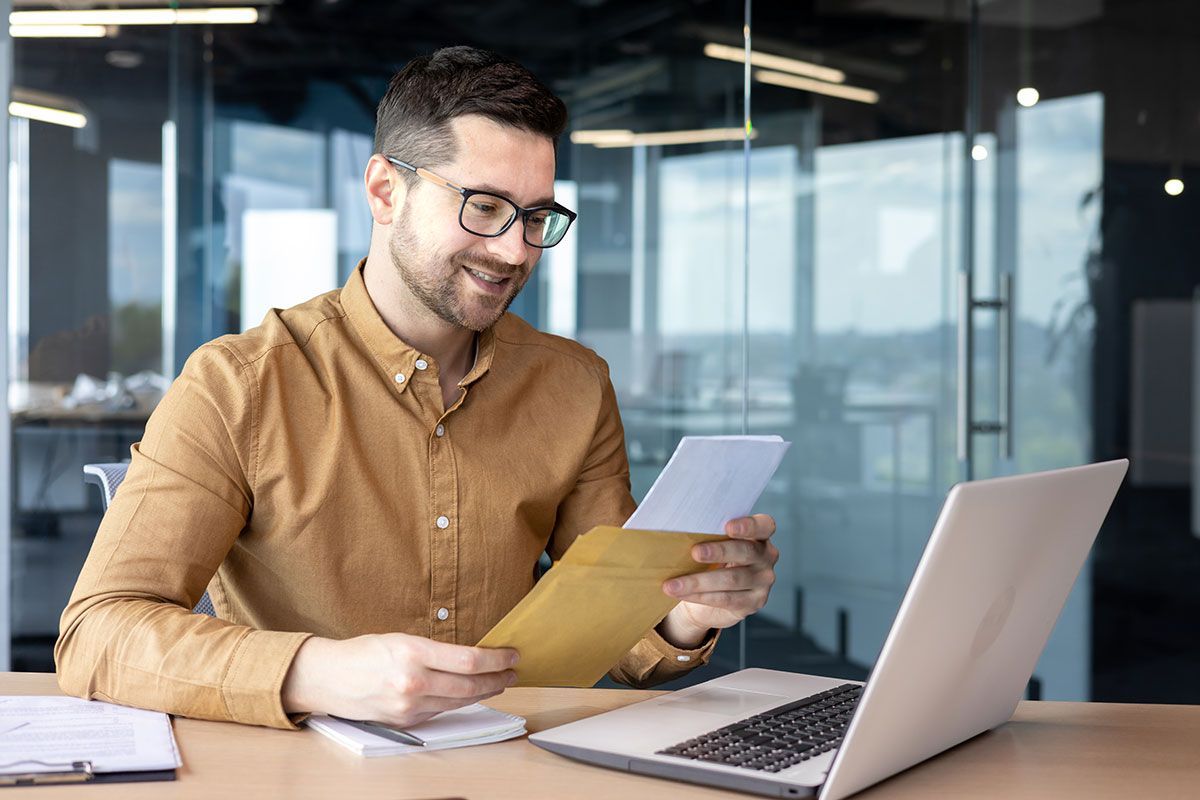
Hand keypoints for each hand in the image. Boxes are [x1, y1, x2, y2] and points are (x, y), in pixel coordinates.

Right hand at [281, 632, 517, 726]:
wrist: (329, 678)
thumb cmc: (364, 652)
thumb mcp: (401, 639)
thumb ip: (435, 650)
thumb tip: (473, 656)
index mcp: (412, 653)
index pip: (468, 661)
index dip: (496, 659)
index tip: (511, 654)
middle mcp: (412, 683)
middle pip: (470, 685)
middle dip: (498, 678)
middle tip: (513, 671)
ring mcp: (409, 707)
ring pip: (459, 701)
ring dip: (484, 692)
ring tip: (499, 682)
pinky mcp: (406, 722)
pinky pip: (441, 711)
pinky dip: (459, 702)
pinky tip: (470, 694)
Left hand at [657, 514, 777, 648]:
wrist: (711, 597)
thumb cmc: (710, 560)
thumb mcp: (711, 543)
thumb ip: (705, 534)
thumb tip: (673, 527)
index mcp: (759, 535)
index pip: (764, 526)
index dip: (749, 525)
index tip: (728, 526)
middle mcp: (766, 557)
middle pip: (745, 552)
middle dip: (718, 551)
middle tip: (694, 552)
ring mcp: (762, 582)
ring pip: (731, 579)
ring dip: (698, 581)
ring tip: (673, 583)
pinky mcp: (753, 603)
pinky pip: (725, 599)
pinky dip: (700, 596)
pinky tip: (682, 594)